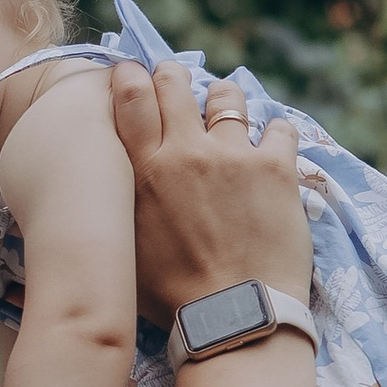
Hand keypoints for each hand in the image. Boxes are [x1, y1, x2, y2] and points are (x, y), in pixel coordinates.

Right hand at [112, 59, 310, 331]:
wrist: (236, 315)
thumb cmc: (173, 295)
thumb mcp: (126, 245)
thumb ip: (120, 204)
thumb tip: (106, 190)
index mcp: (145, 170)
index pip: (131, 98)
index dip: (129, 75)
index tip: (130, 72)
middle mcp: (187, 151)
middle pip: (175, 84)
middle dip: (171, 76)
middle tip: (173, 81)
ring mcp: (235, 155)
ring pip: (228, 98)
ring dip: (223, 97)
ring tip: (224, 106)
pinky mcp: (278, 168)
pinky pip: (280, 128)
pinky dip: (275, 131)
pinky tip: (272, 143)